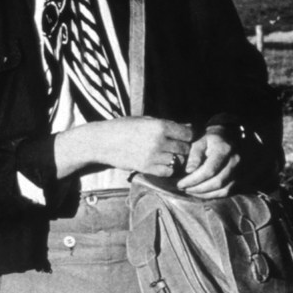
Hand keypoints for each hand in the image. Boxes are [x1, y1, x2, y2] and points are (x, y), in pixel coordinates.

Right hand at [54, 116, 192, 178]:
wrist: (103, 141)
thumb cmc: (124, 127)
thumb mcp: (145, 120)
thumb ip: (167, 125)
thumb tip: (189, 127)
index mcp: (159, 126)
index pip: (188, 133)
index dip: (189, 135)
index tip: (184, 136)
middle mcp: (158, 141)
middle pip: (185, 148)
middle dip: (184, 147)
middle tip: (178, 146)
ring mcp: (153, 156)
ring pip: (178, 161)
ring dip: (176, 159)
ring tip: (169, 154)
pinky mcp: (146, 168)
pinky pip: (168, 172)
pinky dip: (168, 169)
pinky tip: (162, 163)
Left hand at [176, 125, 241, 197]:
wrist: (229, 137)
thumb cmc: (211, 139)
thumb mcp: (200, 141)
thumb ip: (194, 154)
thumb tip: (189, 171)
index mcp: (224, 150)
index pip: (209, 170)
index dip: (193, 180)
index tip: (180, 184)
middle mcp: (235, 161)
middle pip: (217, 182)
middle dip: (197, 189)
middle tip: (183, 188)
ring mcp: (240, 171)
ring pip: (222, 190)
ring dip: (204, 194)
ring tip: (190, 191)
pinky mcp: (240, 178)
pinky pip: (226, 192)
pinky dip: (212, 195)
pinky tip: (201, 193)